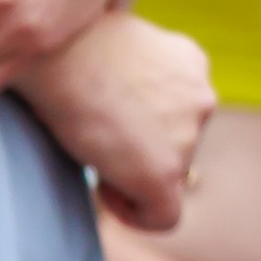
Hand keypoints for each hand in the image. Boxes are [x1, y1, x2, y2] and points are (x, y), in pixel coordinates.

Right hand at [16, 11, 213, 230]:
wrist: (58, 52)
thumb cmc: (69, 45)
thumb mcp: (117, 50)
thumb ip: (134, 78)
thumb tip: (117, 103)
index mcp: (190, 65)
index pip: (182, 112)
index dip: (149, 128)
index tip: (115, 128)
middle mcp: (201, 98)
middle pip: (178, 145)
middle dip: (143, 150)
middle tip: (99, 143)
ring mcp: (188, 137)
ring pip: (170, 177)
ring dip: (136, 174)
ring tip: (95, 156)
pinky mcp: (166, 173)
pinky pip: (164, 215)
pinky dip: (136, 215)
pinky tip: (104, 192)